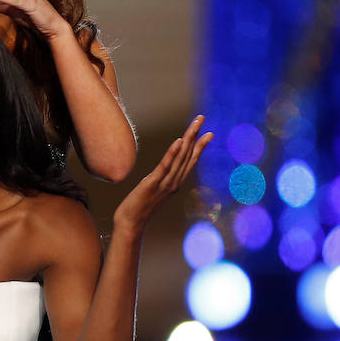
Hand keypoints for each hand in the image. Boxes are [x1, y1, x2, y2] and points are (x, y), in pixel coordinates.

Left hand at [113, 115, 213, 235]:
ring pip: (180, 158)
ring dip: (188, 139)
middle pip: (188, 155)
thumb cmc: (140, 206)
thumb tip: (164, 171)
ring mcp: (165, 183)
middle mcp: (174, 181)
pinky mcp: (153, 183)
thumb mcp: (154, 190)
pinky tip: (178, 141)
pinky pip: (165, 166)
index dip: (199, 146)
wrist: (131, 222)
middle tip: (202, 118)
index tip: (208, 133)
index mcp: (176, 182)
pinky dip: (173, 153)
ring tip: (195, 125)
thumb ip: (161, 180)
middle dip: (195, 135)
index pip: (190, 160)